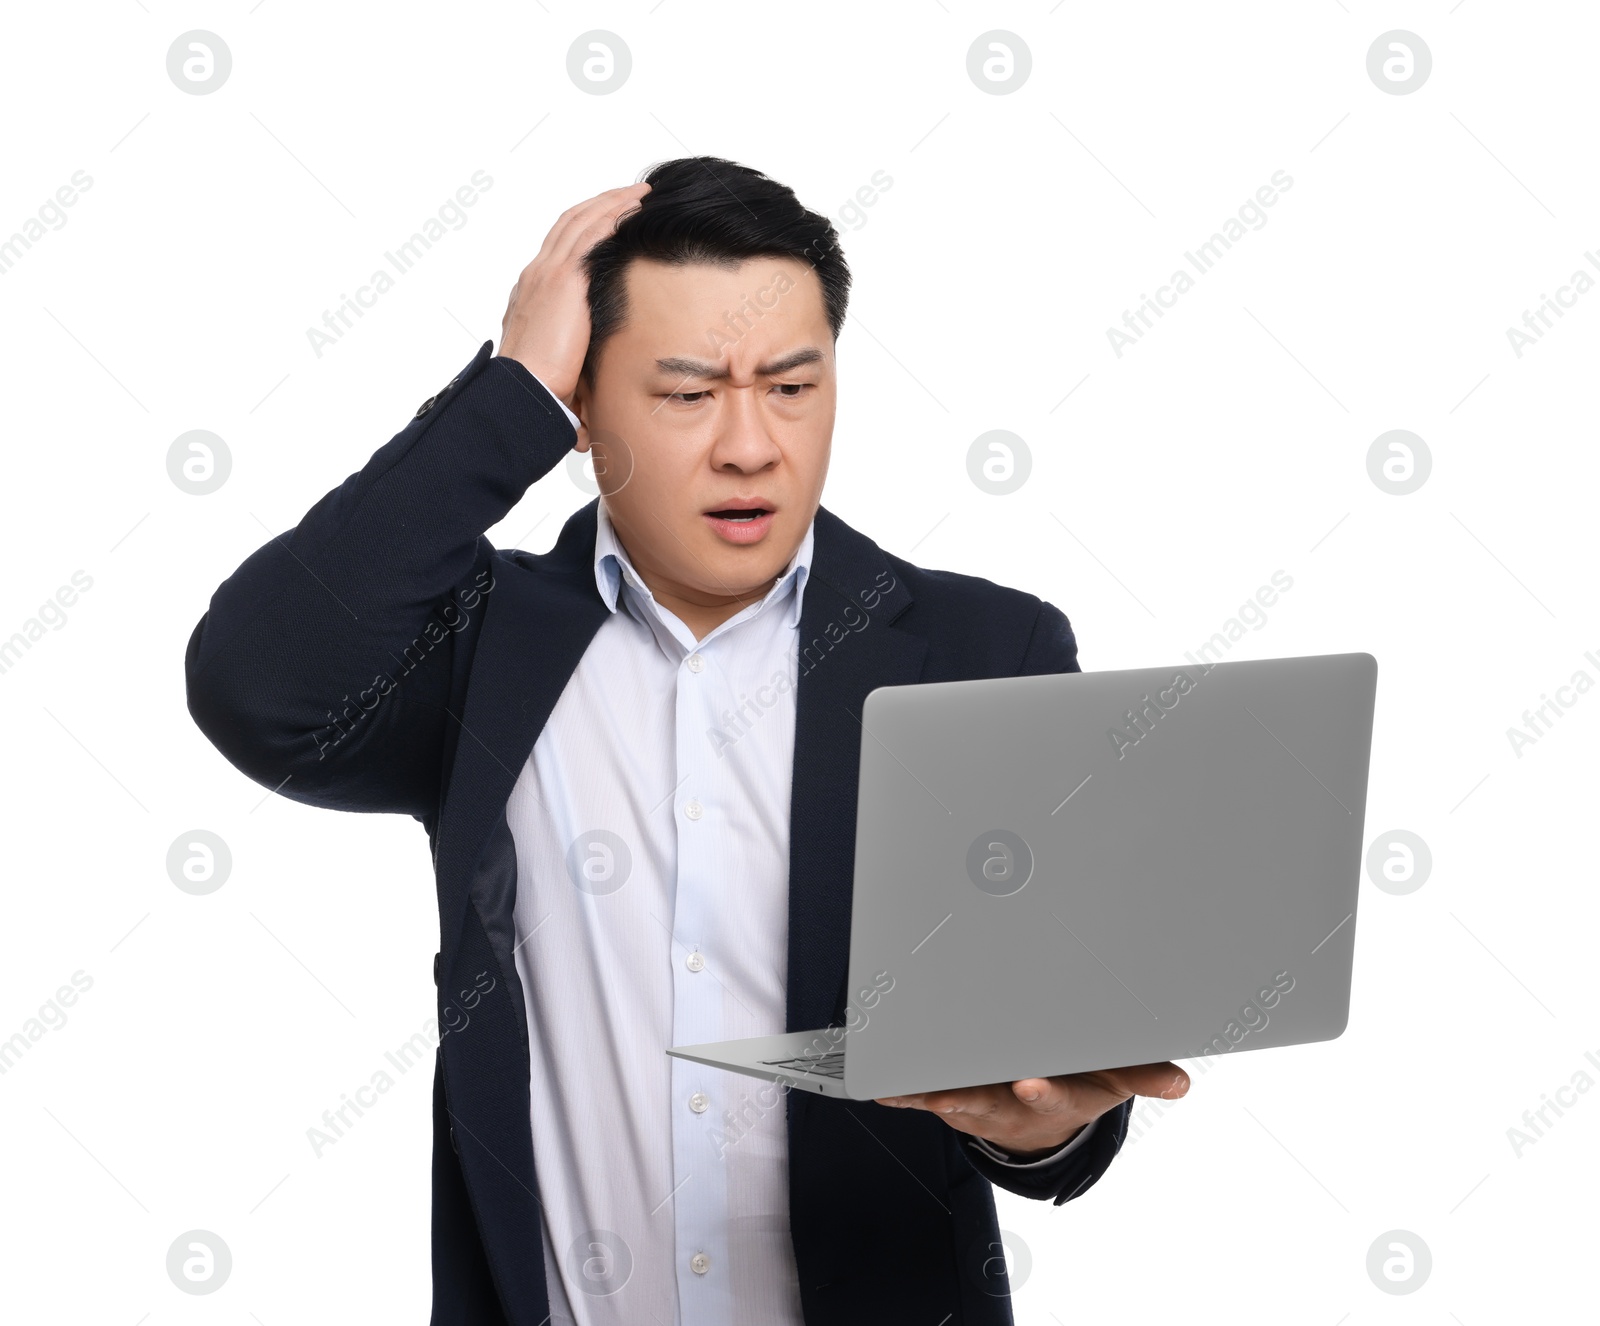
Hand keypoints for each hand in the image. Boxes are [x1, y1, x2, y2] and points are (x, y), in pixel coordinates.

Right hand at [496, 181, 651, 411]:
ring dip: (612, 202)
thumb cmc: (536, 389)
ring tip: (640, 193)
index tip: (605, 220)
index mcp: (531, 293)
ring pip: (582, 221)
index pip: (558, 248)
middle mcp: (536, 275)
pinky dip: (613, 215)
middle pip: (570, 224)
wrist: (523, 390)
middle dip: (600, 204)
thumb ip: (569, 363)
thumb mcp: (553, 367)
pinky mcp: (564, 279)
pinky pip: (592, 234)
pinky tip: (634, 208)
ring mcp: (548, 273)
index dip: (583, 228)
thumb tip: (586, 398)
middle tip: (628, 194)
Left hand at [875, 1060, 1189, 1159]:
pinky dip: (905, 1090)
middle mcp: (1013, 1102)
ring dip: (927, 1095)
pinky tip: (883, 1084)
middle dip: (968, 1096)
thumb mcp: (1113, 1079)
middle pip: (990, 1101)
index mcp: (1054, 1096)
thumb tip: (1178, 1082)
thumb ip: (1142, 1074)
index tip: (1031, 1083)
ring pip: (951, 1098)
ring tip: (904, 1090)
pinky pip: (925, 1093)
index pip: (1052, 1096)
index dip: (1041, 1092)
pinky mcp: (954, 1098)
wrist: (1042, 1114)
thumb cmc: (1078, 1082)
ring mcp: (980, 1102)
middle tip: (945, 1093)